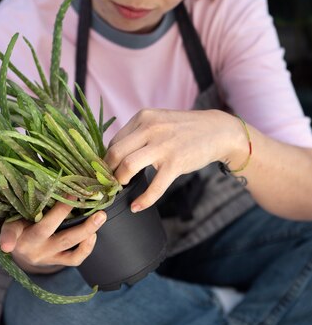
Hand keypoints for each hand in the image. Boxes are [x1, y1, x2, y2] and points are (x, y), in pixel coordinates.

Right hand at [0, 202, 106, 272]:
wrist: (24, 250)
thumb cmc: (21, 222)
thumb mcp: (15, 213)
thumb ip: (26, 200)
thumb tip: (44, 174)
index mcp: (14, 230)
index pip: (10, 231)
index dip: (8, 238)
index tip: (7, 245)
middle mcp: (28, 245)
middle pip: (45, 229)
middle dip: (63, 212)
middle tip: (79, 195)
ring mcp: (44, 255)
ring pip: (66, 243)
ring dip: (86, 229)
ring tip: (101, 216)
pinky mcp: (56, 262)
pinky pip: (74, 258)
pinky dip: (87, 247)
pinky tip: (93, 234)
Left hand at [105, 108, 244, 211]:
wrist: (217, 131)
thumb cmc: (184, 129)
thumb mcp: (158, 121)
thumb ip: (138, 134)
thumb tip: (114, 156)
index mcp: (143, 117)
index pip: (114, 141)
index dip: (107, 160)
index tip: (106, 172)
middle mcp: (150, 128)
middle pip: (115, 153)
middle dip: (108, 172)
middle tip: (109, 183)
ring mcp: (163, 145)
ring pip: (128, 166)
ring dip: (120, 181)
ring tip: (121, 188)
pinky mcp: (176, 162)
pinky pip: (154, 186)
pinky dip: (143, 200)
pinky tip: (137, 206)